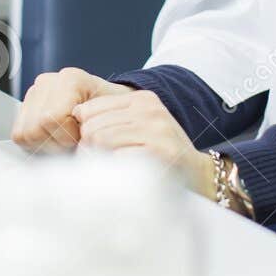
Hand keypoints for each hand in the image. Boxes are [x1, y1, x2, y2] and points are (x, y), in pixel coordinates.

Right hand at [11, 66, 124, 153]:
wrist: (108, 103)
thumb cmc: (111, 111)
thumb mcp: (112, 118)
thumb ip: (97, 131)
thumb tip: (81, 152)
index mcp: (71, 80)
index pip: (52, 118)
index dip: (67, 137)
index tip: (81, 139)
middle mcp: (48, 82)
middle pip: (35, 127)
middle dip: (55, 144)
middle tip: (72, 142)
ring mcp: (34, 92)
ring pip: (24, 133)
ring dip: (45, 144)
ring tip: (63, 140)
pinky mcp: (26, 105)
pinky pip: (19, 134)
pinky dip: (36, 142)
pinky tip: (53, 138)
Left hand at [73, 86, 216, 198]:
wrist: (200, 176)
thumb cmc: (160, 155)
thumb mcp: (138, 126)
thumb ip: (110, 119)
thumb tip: (75, 115)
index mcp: (142, 99)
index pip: (89, 109)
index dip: (84, 131)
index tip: (94, 147)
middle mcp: (149, 109)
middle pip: (91, 126)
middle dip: (89, 148)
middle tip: (103, 162)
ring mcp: (156, 129)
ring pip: (100, 140)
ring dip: (99, 160)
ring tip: (114, 169)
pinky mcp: (159, 151)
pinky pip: (116, 158)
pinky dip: (115, 170)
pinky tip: (127, 175)